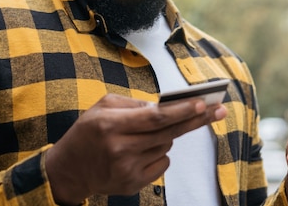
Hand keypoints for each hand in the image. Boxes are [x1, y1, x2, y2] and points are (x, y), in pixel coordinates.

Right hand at [45, 93, 226, 204]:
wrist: (68, 170)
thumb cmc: (87, 132)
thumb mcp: (102, 107)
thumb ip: (132, 105)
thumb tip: (163, 107)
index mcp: (111, 125)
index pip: (154, 118)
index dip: (180, 111)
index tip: (202, 103)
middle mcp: (121, 149)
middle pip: (168, 133)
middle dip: (196, 120)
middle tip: (218, 110)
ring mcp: (128, 169)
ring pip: (166, 147)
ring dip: (165, 136)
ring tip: (144, 135)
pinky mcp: (133, 184)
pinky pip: (162, 164)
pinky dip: (159, 153)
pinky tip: (141, 150)